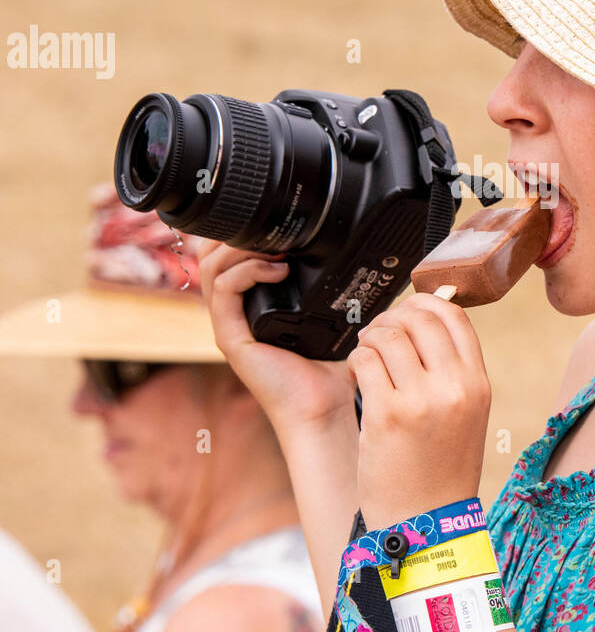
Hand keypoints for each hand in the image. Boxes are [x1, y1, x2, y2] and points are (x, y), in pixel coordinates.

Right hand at [194, 240, 357, 441]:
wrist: (322, 407)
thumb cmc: (328, 365)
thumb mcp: (326, 314)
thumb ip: (325, 284)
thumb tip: (346, 248)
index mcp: (250, 303)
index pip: (226, 255)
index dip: (241, 232)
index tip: (276, 224)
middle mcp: (233, 311)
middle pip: (211, 256)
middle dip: (236, 233)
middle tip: (271, 229)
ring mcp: (228, 324)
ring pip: (212, 268)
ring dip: (242, 248)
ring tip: (278, 249)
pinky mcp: (230, 339)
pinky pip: (224, 293)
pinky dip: (247, 272)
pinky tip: (277, 271)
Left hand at [346, 293, 490, 530]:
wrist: (427, 522)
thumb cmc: (440, 467)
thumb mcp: (465, 414)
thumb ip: (450, 370)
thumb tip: (421, 320)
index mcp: (477, 384)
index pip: (454, 316)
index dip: (425, 302)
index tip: (406, 312)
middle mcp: (454, 387)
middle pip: (418, 318)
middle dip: (391, 319)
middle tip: (378, 336)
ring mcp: (420, 400)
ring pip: (387, 336)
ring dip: (369, 340)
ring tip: (366, 357)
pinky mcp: (386, 415)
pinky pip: (364, 362)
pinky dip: (356, 362)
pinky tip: (358, 378)